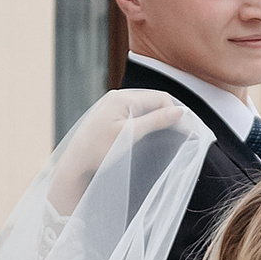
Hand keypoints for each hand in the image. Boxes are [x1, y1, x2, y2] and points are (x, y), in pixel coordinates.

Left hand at [50, 86, 197, 214]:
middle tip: (180, 133)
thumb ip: (156, 121)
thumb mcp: (130, 135)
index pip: (160, 98)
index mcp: (122, 98)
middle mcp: (117, 96)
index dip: (175, 113)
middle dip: (167, 114)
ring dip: (157, 118)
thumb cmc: (98, 151)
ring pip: (145, 107)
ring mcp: (112, 105)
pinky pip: (135, 113)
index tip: (186, 131)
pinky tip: (149, 133)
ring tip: (166, 134)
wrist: (74, 163)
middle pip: (153, 100)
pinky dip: (146, 121)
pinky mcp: (110, 114)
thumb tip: (180, 112)